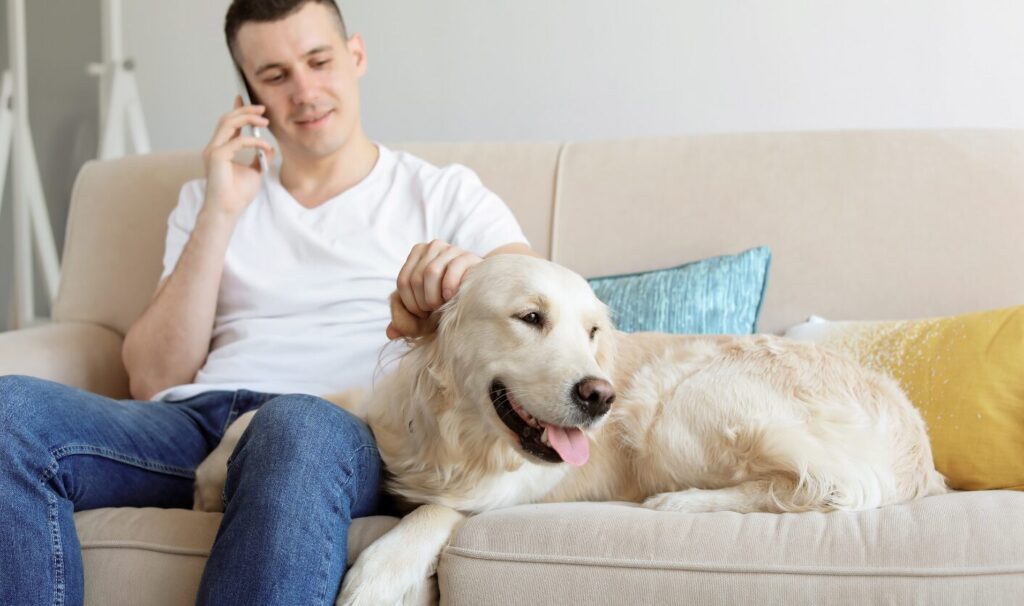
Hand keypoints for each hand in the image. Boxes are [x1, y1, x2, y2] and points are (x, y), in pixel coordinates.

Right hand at [201, 96, 274, 218]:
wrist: (228, 211)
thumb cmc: (238, 195)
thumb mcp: (255, 172)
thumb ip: (259, 157)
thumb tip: (269, 147)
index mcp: (221, 149)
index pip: (229, 125)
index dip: (237, 110)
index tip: (245, 99)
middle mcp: (214, 148)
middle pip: (227, 120)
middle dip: (245, 111)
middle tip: (262, 109)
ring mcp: (212, 151)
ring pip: (228, 124)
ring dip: (247, 118)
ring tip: (264, 120)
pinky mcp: (216, 157)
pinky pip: (237, 142)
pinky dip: (253, 142)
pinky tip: (264, 147)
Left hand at [387, 240, 480, 338]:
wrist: (478, 291)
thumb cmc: (447, 300)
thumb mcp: (424, 309)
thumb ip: (405, 319)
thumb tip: (391, 333)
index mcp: (418, 253)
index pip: (403, 281)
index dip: (410, 303)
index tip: (422, 314)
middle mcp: (432, 246)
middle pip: (416, 278)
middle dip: (423, 302)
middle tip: (434, 312)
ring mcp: (450, 249)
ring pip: (430, 273)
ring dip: (435, 296)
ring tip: (443, 306)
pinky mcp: (467, 256)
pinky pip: (452, 270)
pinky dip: (449, 288)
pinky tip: (452, 297)